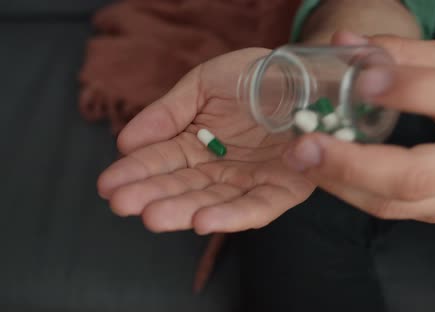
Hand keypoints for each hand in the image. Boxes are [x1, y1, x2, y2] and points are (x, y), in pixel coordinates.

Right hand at [98, 48, 313, 233]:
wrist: (302, 72)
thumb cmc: (251, 76)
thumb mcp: (203, 85)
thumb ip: (168, 113)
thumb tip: (125, 143)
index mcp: (196, 144)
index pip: (161, 161)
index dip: (135, 172)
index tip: (108, 185)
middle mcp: (219, 169)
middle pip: (183, 187)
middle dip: (153, 196)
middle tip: (123, 204)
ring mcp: (249, 181)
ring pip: (213, 201)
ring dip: (183, 210)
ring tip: (154, 216)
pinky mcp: (282, 189)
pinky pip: (258, 206)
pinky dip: (233, 216)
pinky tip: (203, 221)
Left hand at [282, 32, 434, 222]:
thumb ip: (400, 52)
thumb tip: (343, 42)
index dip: (407, 89)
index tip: (359, 79)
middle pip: (412, 176)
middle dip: (351, 164)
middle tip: (305, 146)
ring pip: (392, 204)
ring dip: (339, 183)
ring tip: (300, 160)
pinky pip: (388, 210)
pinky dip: (349, 191)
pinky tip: (323, 171)